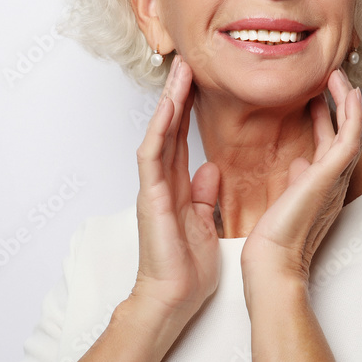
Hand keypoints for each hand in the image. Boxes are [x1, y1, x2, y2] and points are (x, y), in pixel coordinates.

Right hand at [132, 56, 220, 318]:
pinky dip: (158, 132)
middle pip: (168, 129)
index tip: (199, 82)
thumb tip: (211, 169)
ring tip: (178, 73)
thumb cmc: (186, 268)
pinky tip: (165, 110)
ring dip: (168, 103)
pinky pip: (152, 158)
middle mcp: (162, 182)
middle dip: (177, 95)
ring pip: (158, 135)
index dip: (188, 110)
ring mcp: (153, 188)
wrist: (172, 299)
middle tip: (187, 63)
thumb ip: (205, 194)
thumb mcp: (204, 222)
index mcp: (177, 187)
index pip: (182, 139)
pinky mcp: (150, 198)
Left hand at [241, 68, 361, 285]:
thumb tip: (299, 162)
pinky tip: (348, 91)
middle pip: (345, 133)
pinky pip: (350, 135)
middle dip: (340, 104)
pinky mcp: (331, 174)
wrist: (272, 262)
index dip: (326, 119)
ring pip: (352, 130)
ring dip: (347, 100)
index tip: (315, 98)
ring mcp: (336, 177)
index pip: (329, 145)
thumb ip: (296, 180)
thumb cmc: (273, 240)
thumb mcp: (286, 200)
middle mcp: (334, 181)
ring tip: (337, 75)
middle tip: (331, 77)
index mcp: (322, 186)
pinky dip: (352, 112)